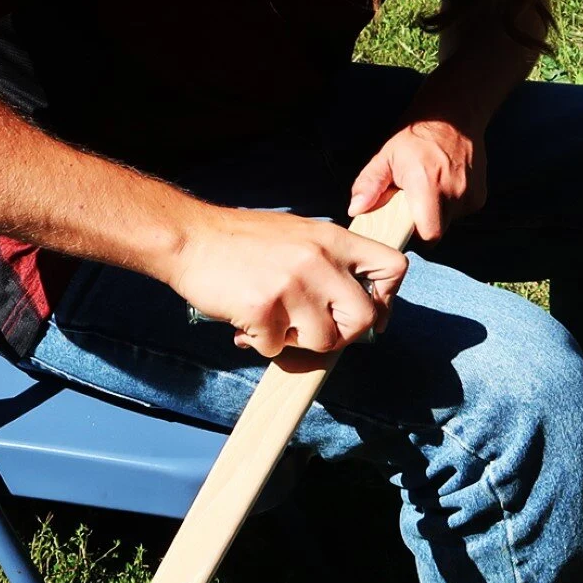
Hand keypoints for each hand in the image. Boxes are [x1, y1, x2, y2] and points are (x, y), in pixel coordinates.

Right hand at [165, 206, 406, 357]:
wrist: (189, 238)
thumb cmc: (240, 240)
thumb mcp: (298, 234)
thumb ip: (329, 261)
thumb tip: (355, 302)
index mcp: (332, 239)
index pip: (393, 266)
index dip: (387, 297)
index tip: (370, 310)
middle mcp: (318, 261)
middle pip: (364, 318)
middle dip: (344, 334)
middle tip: (318, 332)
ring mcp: (292, 287)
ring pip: (323, 342)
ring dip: (298, 342)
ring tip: (274, 323)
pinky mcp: (264, 310)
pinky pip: (277, 348)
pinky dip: (261, 343)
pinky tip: (246, 323)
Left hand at [348, 119, 484, 243]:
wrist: (454, 117)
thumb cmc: (416, 137)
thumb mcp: (386, 156)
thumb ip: (369, 184)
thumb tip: (356, 209)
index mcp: (427, 184)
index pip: (429, 234)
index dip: (415, 236)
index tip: (405, 224)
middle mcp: (453, 192)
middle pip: (437, 230)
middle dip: (423, 223)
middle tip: (412, 204)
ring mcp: (471, 195)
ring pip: (449, 222)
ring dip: (437, 213)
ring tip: (428, 189)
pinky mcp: (480, 196)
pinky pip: (461, 212)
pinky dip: (451, 206)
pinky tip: (442, 185)